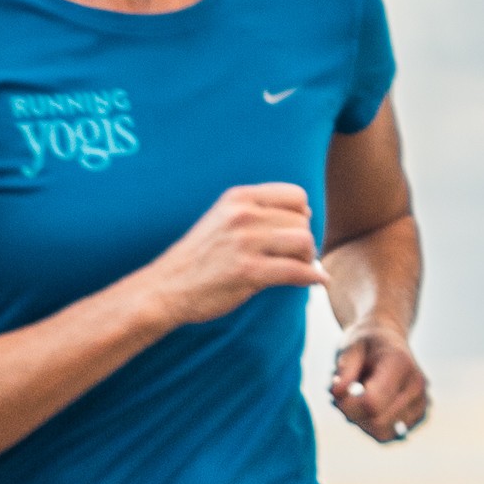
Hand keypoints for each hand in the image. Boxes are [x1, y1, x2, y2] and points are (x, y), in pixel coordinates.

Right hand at [144, 184, 325, 326]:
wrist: (165, 288)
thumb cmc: (196, 258)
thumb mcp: (222, 218)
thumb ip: (255, 212)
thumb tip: (304, 214)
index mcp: (238, 198)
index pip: (295, 195)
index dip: (302, 214)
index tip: (293, 232)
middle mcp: (243, 215)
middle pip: (302, 220)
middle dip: (304, 240)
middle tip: (295, 257)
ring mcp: (245, 243)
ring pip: (304, 242)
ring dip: (308, 258)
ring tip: (299, 267)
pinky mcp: (248, 271)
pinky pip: (297, 271)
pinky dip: (314, 277)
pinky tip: (318, 281)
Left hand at [330, 324, 428, 442]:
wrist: (387, 339)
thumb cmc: (365, 344)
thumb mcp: (349, 348)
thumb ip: (344, 370)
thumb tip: (338, 393)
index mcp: (399, 364)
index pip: (372, 403)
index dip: (348, 406)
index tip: (335, 394)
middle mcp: (416, 384)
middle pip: (378, 422)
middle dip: (352, 415)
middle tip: (341, 398)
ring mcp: (422, 401)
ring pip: (383, 433)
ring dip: (362, 422)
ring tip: (355, 400)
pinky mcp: (419, 414)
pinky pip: (389, 434)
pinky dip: (373, 425)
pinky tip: (368, 407)